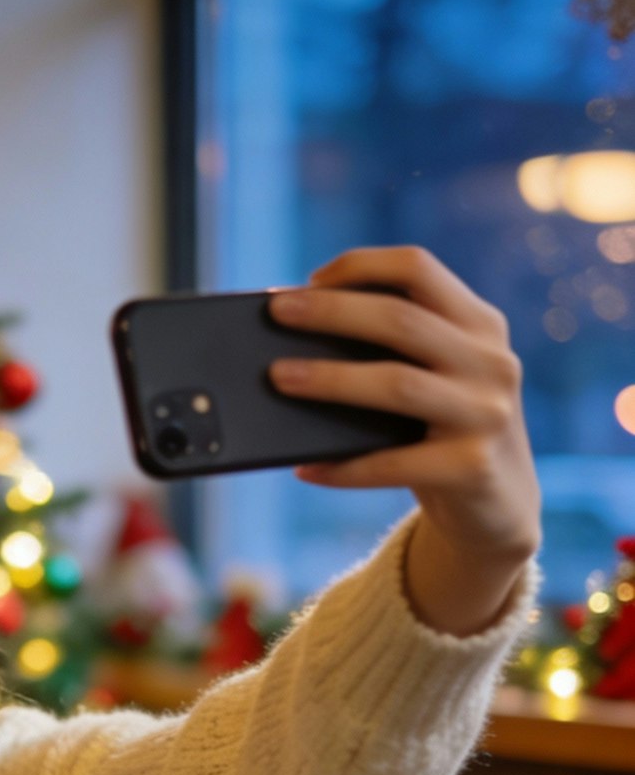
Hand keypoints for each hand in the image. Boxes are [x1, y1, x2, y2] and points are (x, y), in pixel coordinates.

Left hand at [267, 245, 540, 636]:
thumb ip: (395, 350)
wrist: (499, 508)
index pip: (419, 268)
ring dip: (331, 380)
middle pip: (402, 320)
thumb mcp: (437, 377)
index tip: (309, 280)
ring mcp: (487, 414)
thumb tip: (296, 337)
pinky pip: (393, 464)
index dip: (361, 266)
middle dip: (333, 312)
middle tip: (276, 313)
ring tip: (278, 378)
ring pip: (398, 384)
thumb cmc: (444, 432)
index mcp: (480, 324)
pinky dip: (344, 467)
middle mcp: (491, 361)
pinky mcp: (472, 468)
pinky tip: (306, 469)